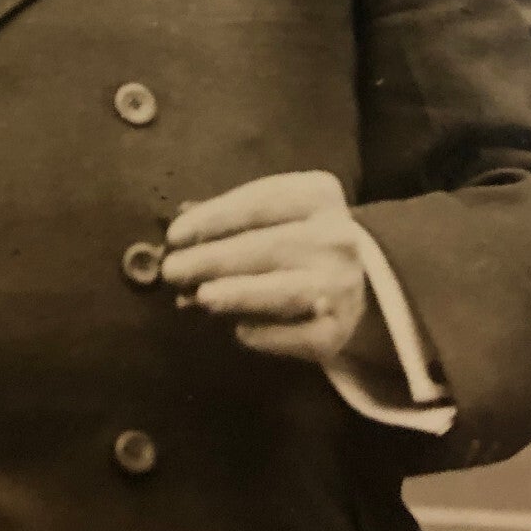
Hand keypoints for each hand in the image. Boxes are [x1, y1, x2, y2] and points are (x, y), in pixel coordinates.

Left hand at [162, 170, 368, 363]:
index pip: (260, 201)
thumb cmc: (296, 239)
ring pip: (285, 290)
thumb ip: (228, 219)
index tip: (175, 235)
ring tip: (201, 297)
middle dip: (214, 258)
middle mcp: (337, 237)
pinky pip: (296, 335)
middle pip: (268, 246)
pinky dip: (265, 334)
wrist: (358, 283)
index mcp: (318, 194)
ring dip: (240, 293)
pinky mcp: (337, 331)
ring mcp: (342, 285)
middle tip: (173, 270)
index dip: (214, 217)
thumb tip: (180, 231)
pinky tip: (239, 330)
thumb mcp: (272, 214)